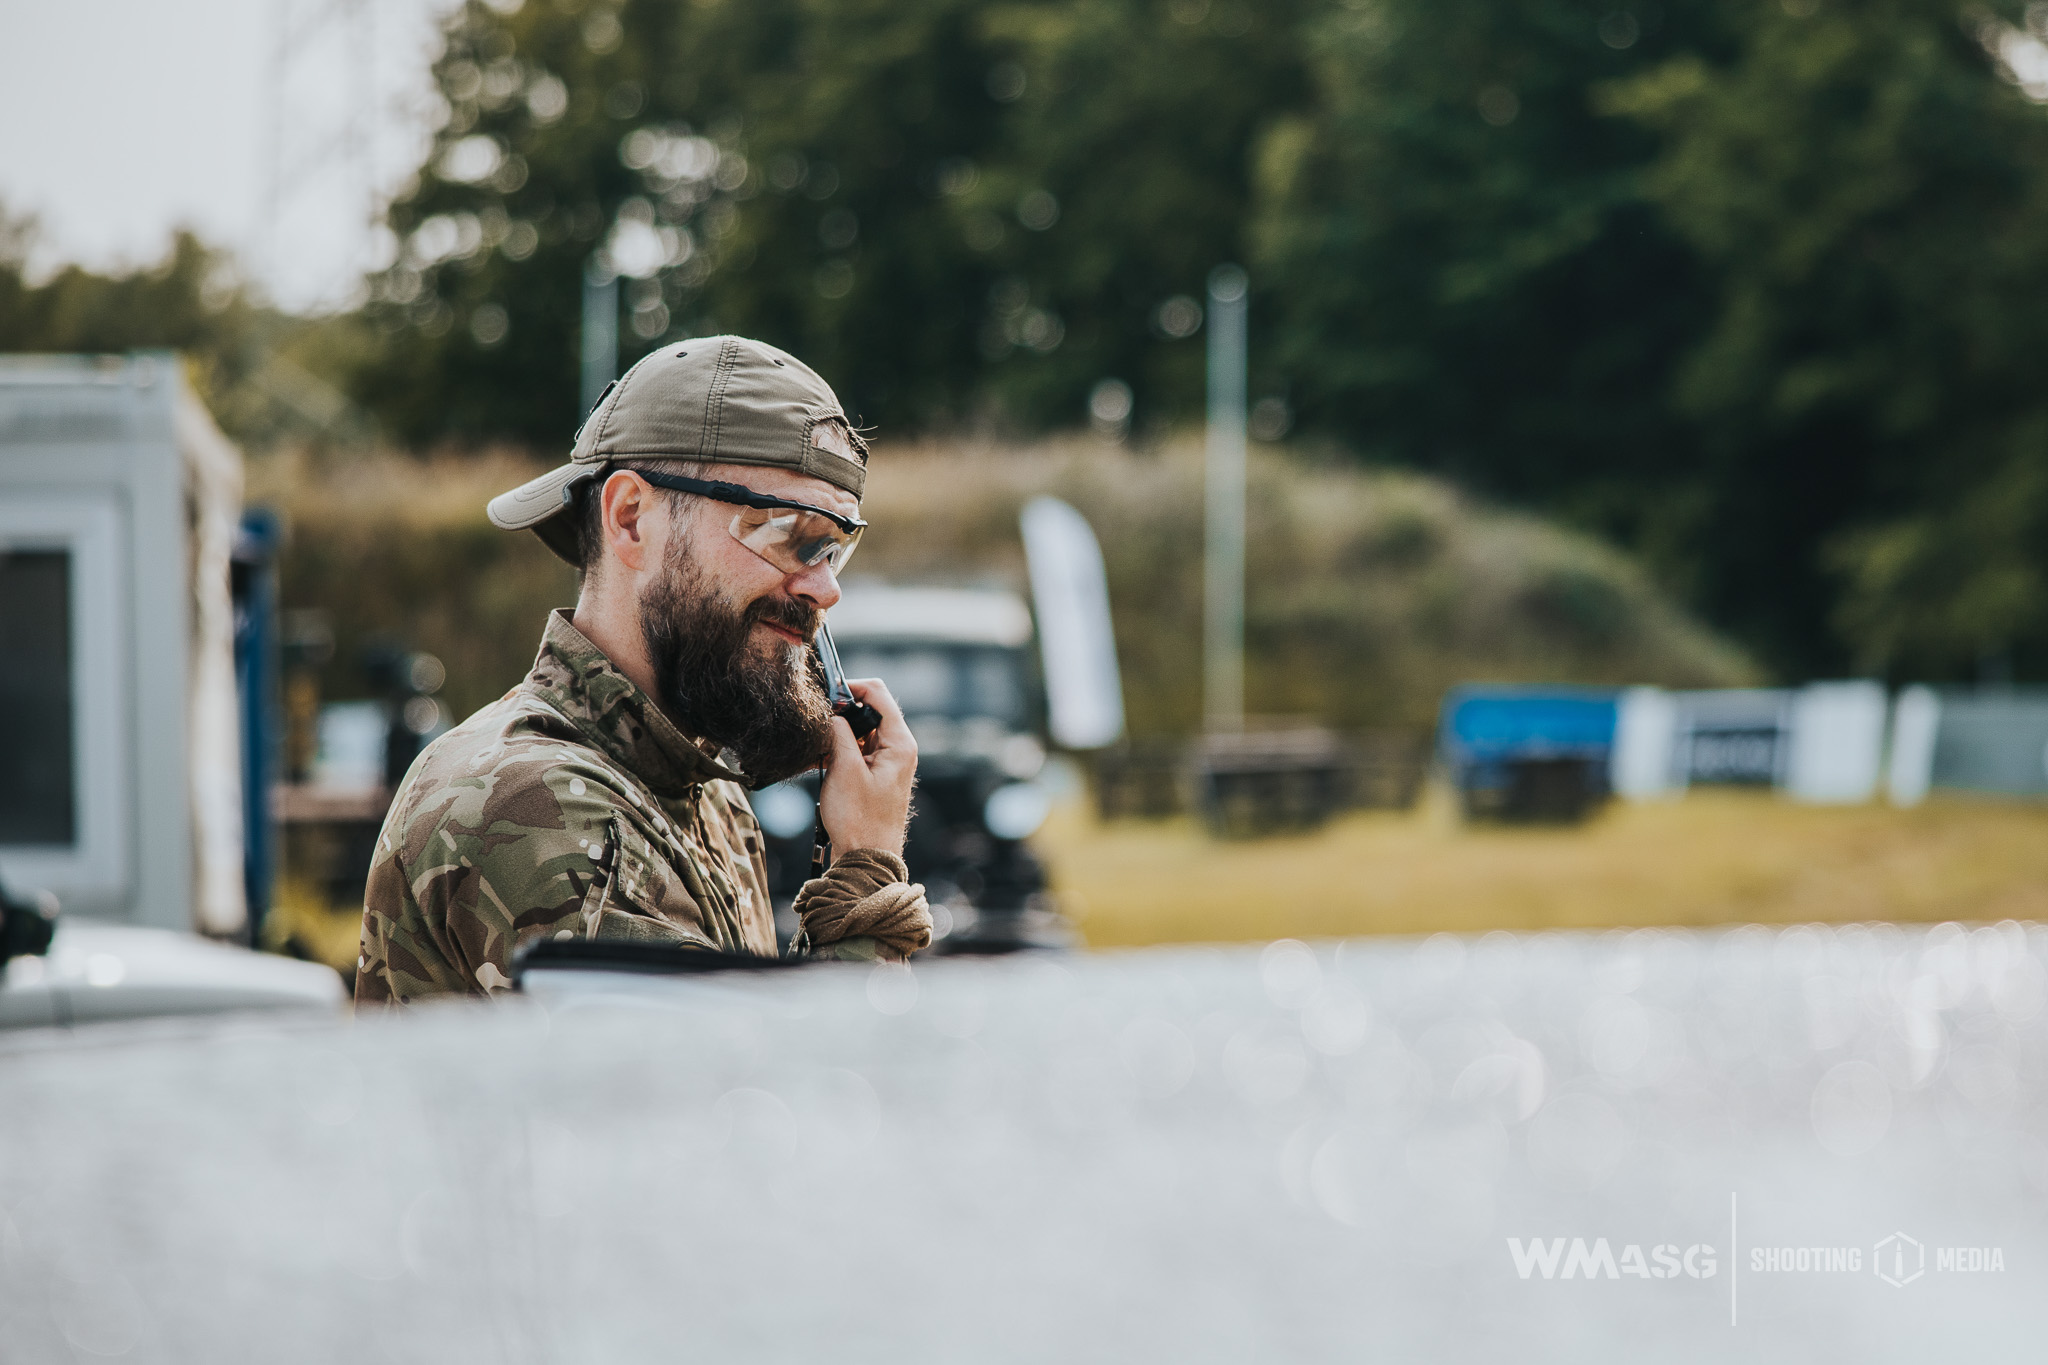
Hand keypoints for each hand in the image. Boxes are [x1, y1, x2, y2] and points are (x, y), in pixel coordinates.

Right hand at [818, 678, 916, 856]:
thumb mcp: (844, 770)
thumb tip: (832, 712)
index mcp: (899, 743)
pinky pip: (856, 750)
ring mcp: (888, 762)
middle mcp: (898, 748)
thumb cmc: (859, 820)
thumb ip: (839, 734)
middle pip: (869, 711)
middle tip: (816, 722)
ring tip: (814, 746)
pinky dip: (838, 750)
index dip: (851, 687)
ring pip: (859, 731)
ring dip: (836, 734)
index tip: (825, 694)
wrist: (866, 858)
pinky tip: (816, 760)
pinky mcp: (876, 774)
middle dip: (840, 712)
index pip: (879, 694)